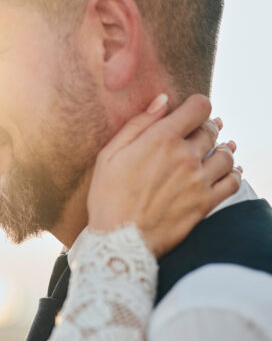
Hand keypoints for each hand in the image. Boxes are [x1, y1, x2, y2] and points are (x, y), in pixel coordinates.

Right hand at [88, 94, 241, 256]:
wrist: (119, 239)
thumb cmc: (107, 196)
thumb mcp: (109, 155)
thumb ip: (137, 124)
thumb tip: (162, 100)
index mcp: (161, 139)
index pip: (199, 107)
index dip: (196, 105)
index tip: (189, 112)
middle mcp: (186, 156)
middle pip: (211, 130)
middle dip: (203, 128)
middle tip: (195, 134)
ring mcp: (199, 180)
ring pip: (225, 154)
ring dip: (221, 149)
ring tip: (214, 151)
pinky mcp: (206, 203)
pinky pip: (233, 181)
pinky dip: (233, 173)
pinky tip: (227, 172)